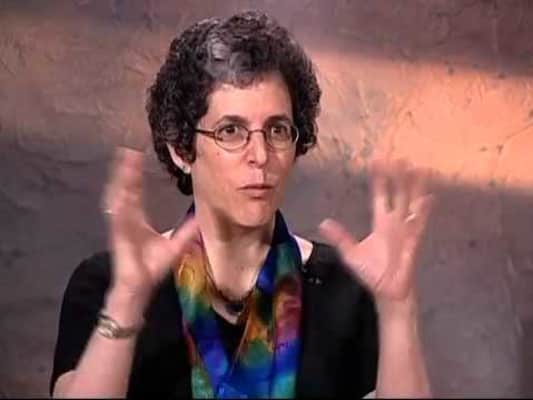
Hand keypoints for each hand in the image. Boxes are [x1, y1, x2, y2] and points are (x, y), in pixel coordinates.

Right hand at [102, 147, 197, 302]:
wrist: (139, 286)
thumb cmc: (151, 268)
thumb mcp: (174, 246)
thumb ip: (185, 232)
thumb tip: (199, 219)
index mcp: (136, 218)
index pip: (135, 190)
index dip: (136, 174)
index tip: (137, 155)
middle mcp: (126, 218)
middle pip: (125, 188)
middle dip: (126, 169)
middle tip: (129, 149)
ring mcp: (120, 225)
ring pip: (119, 196)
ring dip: (121, 179)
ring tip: (124, 161)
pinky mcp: (118, 234)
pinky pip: (117, 215)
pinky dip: (118, 201)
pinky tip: (120, 188)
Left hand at [319, 158, 434, 308]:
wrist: (387, 291)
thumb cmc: (372, 272)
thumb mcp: (351, 253)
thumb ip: (340, 237)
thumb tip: (324, 222)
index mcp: (380, 222)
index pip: (380, 195)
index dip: (379, 179)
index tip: (377, 161)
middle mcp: (394, 222)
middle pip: (397, 194)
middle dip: (398, 177)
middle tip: (399, 157)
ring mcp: (405, 230)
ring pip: (411, 203)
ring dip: (413, 187)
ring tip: (417, 168)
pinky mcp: (413, 241)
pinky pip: (419, 223)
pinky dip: (423, 211)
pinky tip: (429, 197)